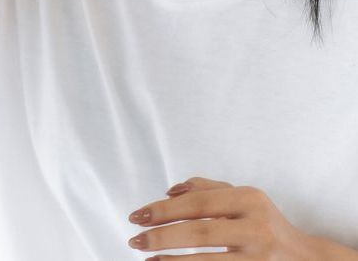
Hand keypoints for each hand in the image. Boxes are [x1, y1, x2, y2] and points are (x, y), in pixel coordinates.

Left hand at [126, 176, 318, 258]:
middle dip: (162, 236)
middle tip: (135, 240)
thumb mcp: (242, 197)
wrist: (307, 259)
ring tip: (147, 259)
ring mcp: (259, 258)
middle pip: (200, 233)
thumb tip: (170, 190)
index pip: (197, 204)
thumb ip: (206, 189)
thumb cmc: (265, 223)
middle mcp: (256, 228)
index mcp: (249, 199)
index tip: (137, 215)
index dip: (164, 210)